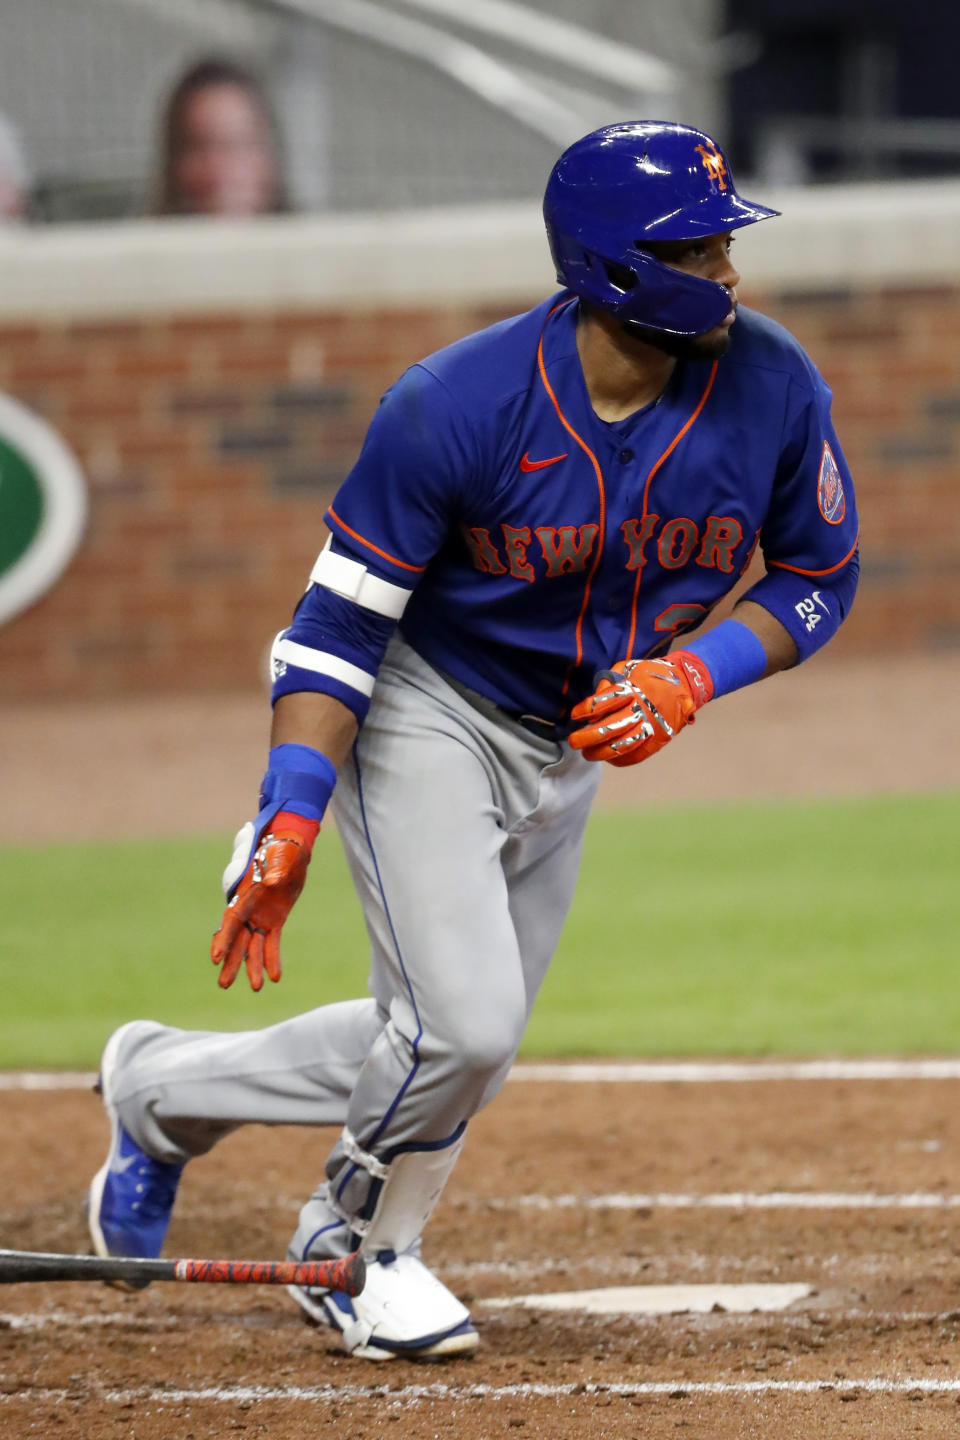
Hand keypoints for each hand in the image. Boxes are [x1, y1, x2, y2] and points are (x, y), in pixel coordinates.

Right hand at [211, 811, 319, 990]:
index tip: (214, 958)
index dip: (223, 939)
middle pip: (236, 940)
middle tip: (223, 985)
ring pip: (252, 946)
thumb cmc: (282, 848)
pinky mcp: (274, 920)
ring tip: (255, 989)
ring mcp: (260, 916)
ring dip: (252, 966)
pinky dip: (272, 959)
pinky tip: (274, 978)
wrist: (291, 847)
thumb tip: (271, 882)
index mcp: (245, 895)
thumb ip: (275, 869)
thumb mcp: (280, 857)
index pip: (231, 921)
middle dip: (230, 962)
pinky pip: (271, 943)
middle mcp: (248, 909)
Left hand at [569, 651, 712, 766]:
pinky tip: (607, 757)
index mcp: (632, 689)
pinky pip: (635, 755)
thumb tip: (595, 695)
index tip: (575, 715)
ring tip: (587, 753)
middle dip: (587, 738)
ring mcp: (651, 727)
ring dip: (600, 753)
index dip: (586, 710)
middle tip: (574, 742)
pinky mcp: (658, 740)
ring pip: (621, 746)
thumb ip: (610, 680)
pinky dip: (619, 759)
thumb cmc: (652, 674)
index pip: (603, 703)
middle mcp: (641, 710)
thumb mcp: (629, 667)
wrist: (685, 683)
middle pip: (609, 729)